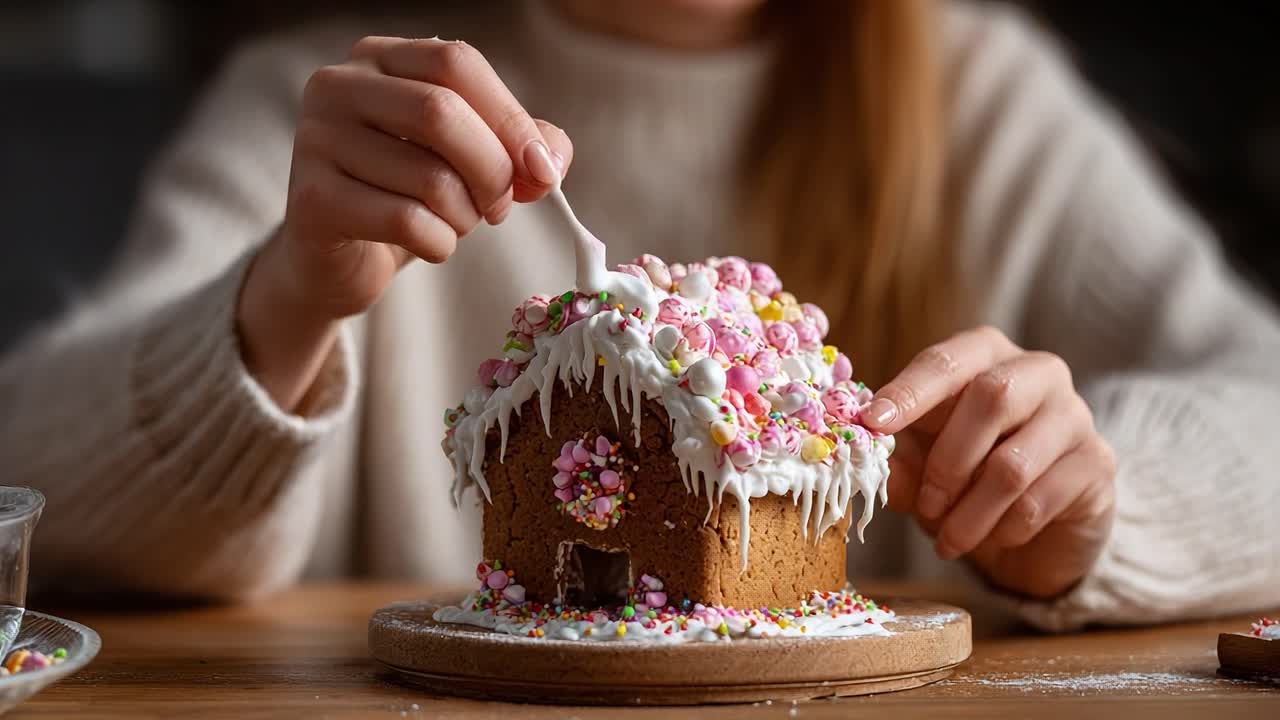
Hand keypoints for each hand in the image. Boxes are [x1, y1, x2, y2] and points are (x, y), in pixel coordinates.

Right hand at [239, 37, 573, 408]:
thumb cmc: (406, 197)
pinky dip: (439, 243)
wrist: (336, 261)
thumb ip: (520, 148)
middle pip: (441, 112)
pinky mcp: (312, 200)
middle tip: (501, 206)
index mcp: (378, 58)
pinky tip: (431, 244)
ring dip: (466, 215)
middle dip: (493, 170)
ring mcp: (316, 140)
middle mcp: (337, 86)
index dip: (511, 118)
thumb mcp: (469, 161)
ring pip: (429, 176)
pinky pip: (406, 221)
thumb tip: (547, 162)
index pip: (457, 62)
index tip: (542, 168)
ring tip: (458, 223)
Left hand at [861, 326, 1116, 599]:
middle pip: (993, 396)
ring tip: (948, 537)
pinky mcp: (1097, 463)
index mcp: (985, 356)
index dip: (909, 391)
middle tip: (926, 505)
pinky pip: (1039, 501)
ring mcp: (1075, 415)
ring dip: (970, 511)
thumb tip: (855, 458)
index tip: (873, 423)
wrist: (1038, 530)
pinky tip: (991, 539)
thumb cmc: (968, 478)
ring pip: (1014, 463)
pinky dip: (1002, 529)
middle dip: (948, 460)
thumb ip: (894, 461)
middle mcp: (1038, 372)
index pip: (946, 361)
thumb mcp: (922, 467)